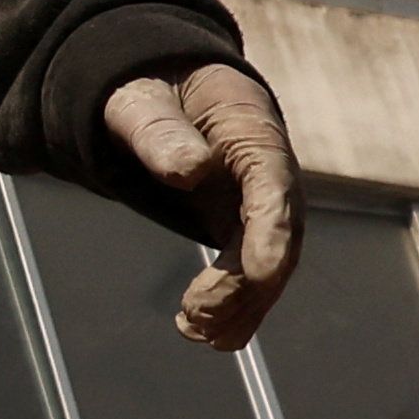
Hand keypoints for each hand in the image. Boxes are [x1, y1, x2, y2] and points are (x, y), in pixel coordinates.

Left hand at [101, 64, 300, 351]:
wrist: (160, 87)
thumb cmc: (150, 85)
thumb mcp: (140, 98)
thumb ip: (160, 131)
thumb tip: (190, 171)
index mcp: (253, 133)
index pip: (274, 189)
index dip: (272, 234)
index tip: (261, 272)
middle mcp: (270, 175)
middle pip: (278, 238)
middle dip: (248, 284)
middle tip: (199, 314)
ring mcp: (259, 205)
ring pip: (267, 266)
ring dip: (242, 305)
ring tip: (196, 331)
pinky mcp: (241, 227)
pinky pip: (248, 273)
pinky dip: (233, 306)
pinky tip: (203, 332)